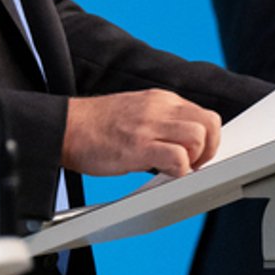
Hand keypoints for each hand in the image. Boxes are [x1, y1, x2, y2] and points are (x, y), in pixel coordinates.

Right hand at [62, 90, 222, 177]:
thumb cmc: (96, 126)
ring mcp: (149, 126)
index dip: (208, 139)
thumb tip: (184, 144)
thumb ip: (162, 122)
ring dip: (196, 158)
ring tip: (179, 169)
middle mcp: (159, 107)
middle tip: (194, 164)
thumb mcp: (136, 112)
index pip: (204, 114)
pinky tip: (165, 174)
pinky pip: (177, 158)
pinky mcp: (138, 146)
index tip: (198, 155)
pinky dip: (179, 171)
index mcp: (160, 99)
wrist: (64, 127)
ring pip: (199, 137)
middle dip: (210, 149)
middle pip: (209, 123)